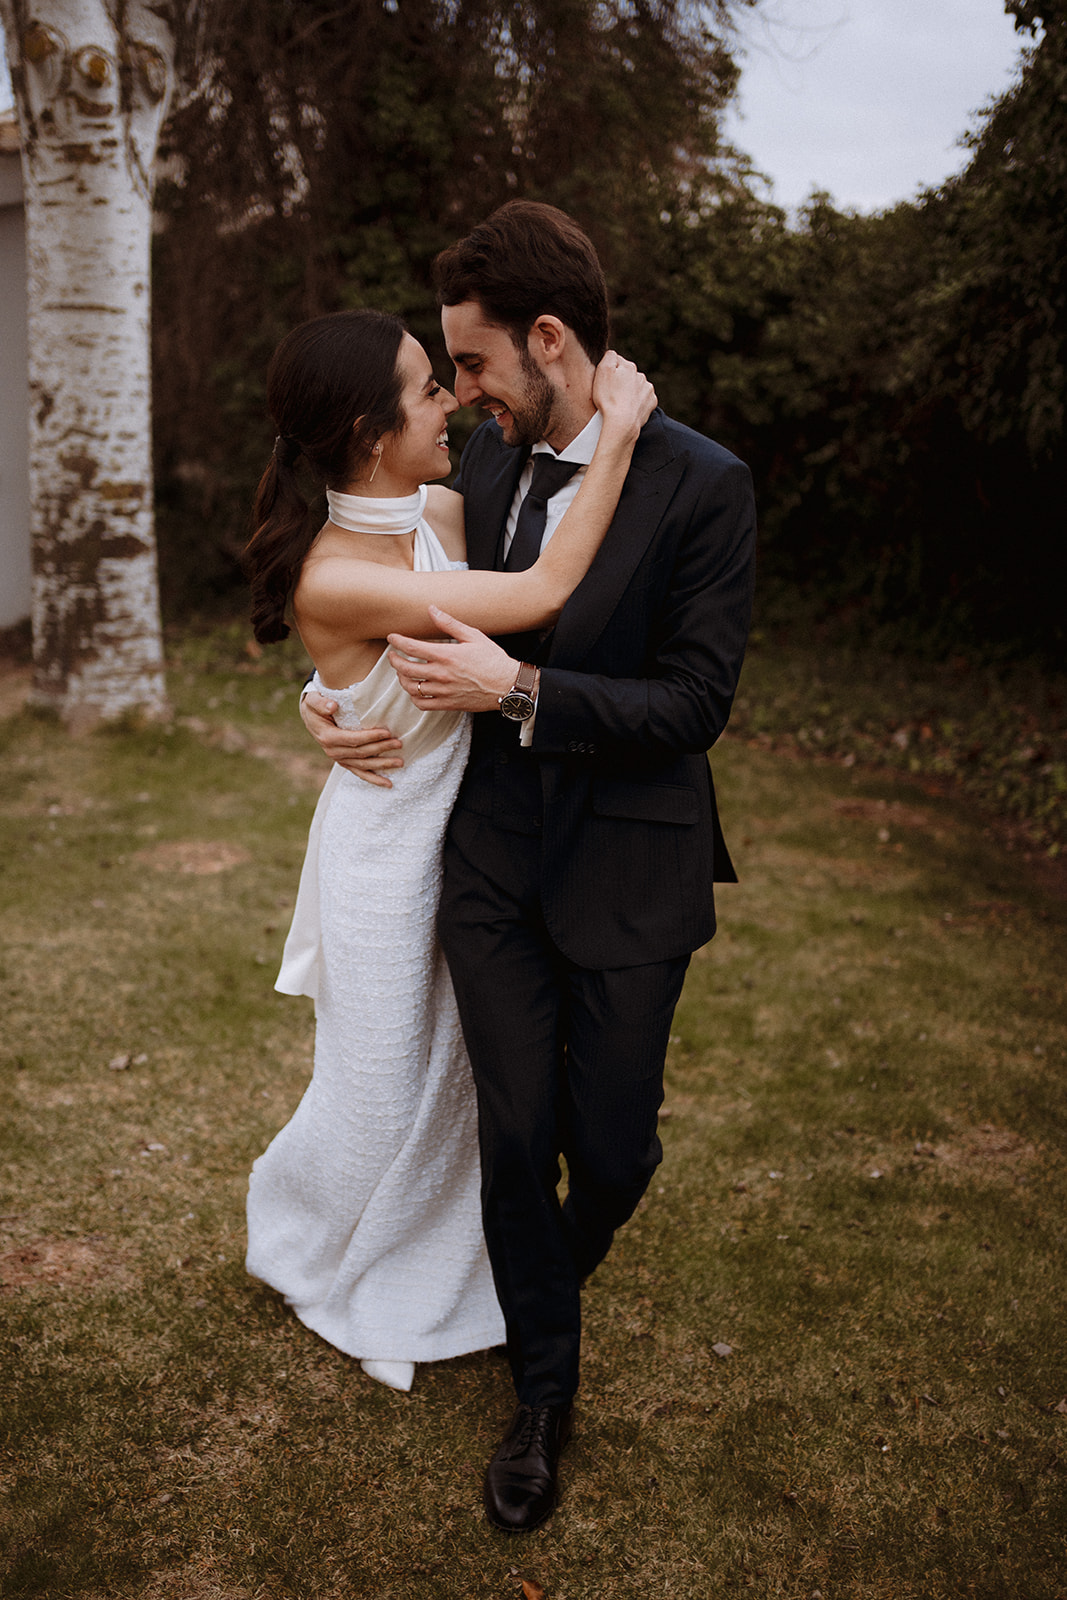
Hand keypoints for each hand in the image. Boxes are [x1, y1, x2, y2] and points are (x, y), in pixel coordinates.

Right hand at [300, 688, 403, 787]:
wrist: (311, 718)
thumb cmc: (315, 707)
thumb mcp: (313, 700)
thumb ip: (321, 703)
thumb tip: (333, 706)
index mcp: (328, 737)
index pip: (353, 739)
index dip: (370, 737)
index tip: (387, 732)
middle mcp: (333, 752)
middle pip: (361, 753)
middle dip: (381, 749)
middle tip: (399, 743)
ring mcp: (339, 759)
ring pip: (363, 765)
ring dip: (382, 765)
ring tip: (400, 762)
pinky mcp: (345, 762)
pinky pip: (360, 773)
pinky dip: (374, 779)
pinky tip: (388, 784)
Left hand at [388, 607, 517, 711]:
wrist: (507, 685)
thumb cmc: (493, 660)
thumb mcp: (473, 636)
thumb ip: (449, 623)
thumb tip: (432, 609)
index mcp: (446, 656)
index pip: (412, 648)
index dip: (398, 641)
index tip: (392, 637)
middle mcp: (441, 675)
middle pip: (405, 669)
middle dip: (394, 660)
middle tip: (392, 655)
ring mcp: (443, 691)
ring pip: (411, 688)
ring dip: (402, 679)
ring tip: (402, 672)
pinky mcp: (448, 704)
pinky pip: (423, 704)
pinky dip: (414, 697)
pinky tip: (415, 690)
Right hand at [591, 351, 656, 436]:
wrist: (622, 424)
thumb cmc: (609, 398)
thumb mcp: (603, 372)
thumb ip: (609, 356)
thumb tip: (613, 354)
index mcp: (629, 366)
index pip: (616, 362)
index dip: (608, 372)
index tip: (604, 383)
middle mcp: (641, 375)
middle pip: (627, 375)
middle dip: (620, 381)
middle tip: (611, 395)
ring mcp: (648, 390)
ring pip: (636, 387)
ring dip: (629, 392)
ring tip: (620, 403)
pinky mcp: (651, 403)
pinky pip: (643, 399)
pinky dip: (637, 403)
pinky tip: (629, 409)